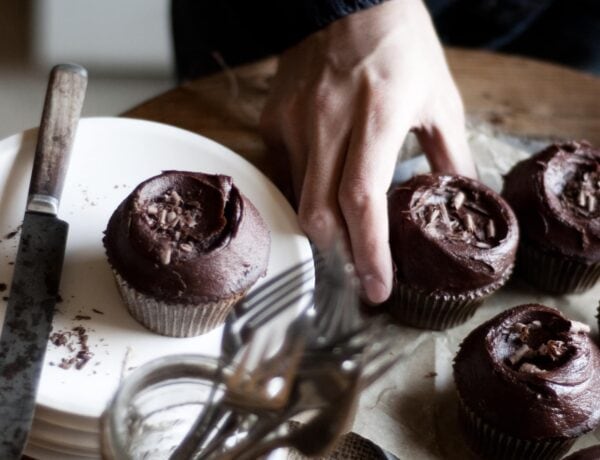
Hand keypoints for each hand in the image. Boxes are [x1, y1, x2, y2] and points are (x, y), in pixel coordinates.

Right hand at [260, 0, 475, 303]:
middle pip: (318, 213)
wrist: (347, 0)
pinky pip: (286, 171)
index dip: (369, 253)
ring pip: (299, 197)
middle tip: (360, 271)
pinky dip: (305, 188)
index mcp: (378, 116)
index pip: (363, 201)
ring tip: (345, 229)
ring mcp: (294, 120)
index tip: (377, 288)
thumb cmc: (401, 46)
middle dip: (337, 254)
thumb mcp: (440, 98)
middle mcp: (329, 122)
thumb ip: (451, 154)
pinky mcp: (274, 118)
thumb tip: (465, 197)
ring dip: (323, 224)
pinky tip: (324, 179)